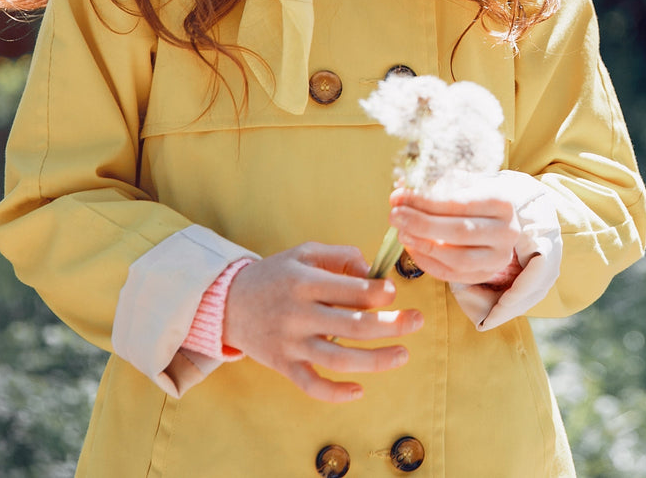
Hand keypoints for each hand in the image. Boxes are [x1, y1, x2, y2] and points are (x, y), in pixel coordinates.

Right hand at [221, 242, 421, 402]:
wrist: (227, 303)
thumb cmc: (275, 275)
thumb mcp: (304, 253)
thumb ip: (340, 256)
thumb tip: (373, 273)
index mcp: (304, 282)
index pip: (351, 291)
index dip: (379, 293)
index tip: (393, 293)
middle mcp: (298, 314)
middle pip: (353, 326)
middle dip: (391, 325)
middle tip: (418, 320)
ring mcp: (290, 343)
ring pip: (339, 359)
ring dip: (376, 360)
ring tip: (403, 354)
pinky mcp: (283, 365)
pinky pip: (312, 385)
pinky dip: (336, 393)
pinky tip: (360, 390)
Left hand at [389, 181, 522, 285]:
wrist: (497, 221)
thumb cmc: (475, 198)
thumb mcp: (463, 184)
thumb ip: (436, 185)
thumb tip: (404, 189)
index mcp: (503, 202)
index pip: (461, 203)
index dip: (426, 201)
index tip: (399, 197)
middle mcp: (507, 232)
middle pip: (461, 231)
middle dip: (422, 224)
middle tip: (395, 215)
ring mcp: (498, 257)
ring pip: (458, 258)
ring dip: (424, 245)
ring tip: (401, 232)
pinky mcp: (485, 275)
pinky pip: (451, 275)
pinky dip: (427, 262)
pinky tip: (411, 247)